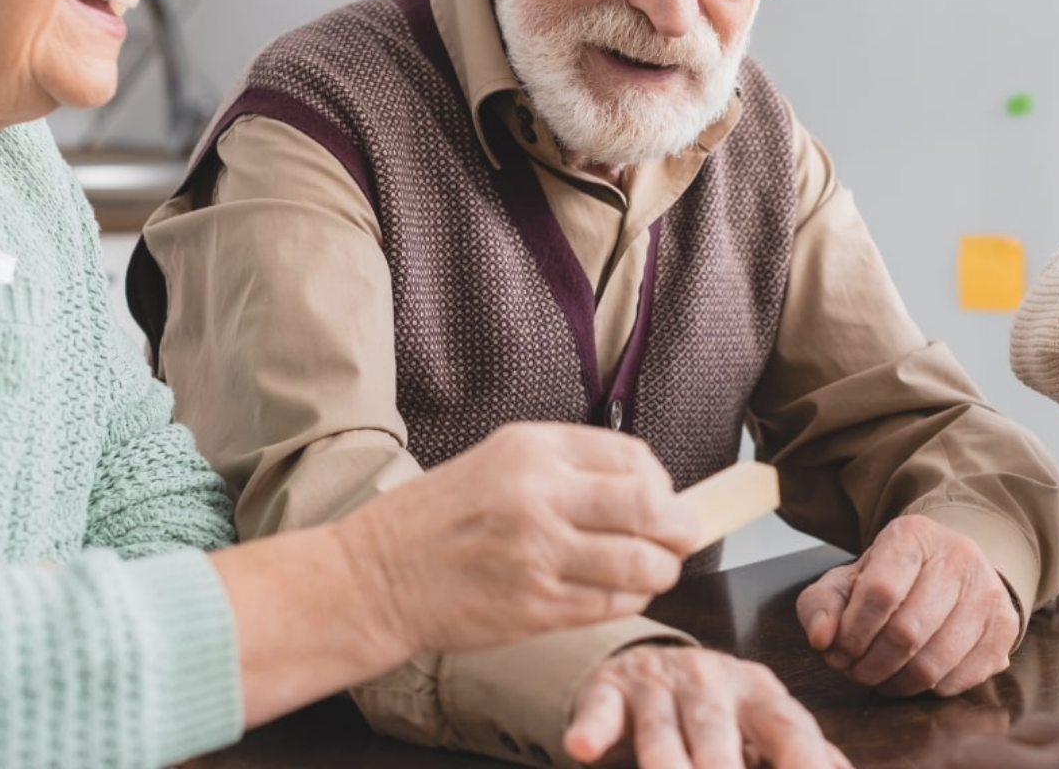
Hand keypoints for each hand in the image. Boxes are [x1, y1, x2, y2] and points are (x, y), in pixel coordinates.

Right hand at [336, 422, 697, 656]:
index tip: (664, 498)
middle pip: (650, 509)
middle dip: (681, 528)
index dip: (663, 483)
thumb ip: (573, 468)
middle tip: (683, 536)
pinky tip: (621, 593)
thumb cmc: (442, 518)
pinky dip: (630, 600)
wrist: (375, 577)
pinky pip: (611, 604)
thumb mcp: (501, 461)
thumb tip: (650, 487)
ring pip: (640, 564)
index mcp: (533, 450)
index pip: (635, 459)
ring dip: (662, 570)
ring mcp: (538, 555)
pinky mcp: (536, 607)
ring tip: (657, 569)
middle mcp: (539, 497)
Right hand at [562, 645, 848, 767]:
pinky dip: (592, 729)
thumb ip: (802, 749)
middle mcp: (712, 680)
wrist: (645, 663)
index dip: (802, 761)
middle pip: (720, 730)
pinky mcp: (608, 689)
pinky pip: (600, 709)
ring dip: (668, 763)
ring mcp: (658, 683)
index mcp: (760, 691)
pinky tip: (583, 749)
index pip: (787, 727)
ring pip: (662, 729)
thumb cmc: (716, 707)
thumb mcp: (762, 721)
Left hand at [796, 515, 1019, 696]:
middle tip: (855, 670)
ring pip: (934, 663)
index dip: (852, 633)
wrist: (952, 567)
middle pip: (906, 633)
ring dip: (896, 683)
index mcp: (914, 535)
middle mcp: (959, 556)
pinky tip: (912, 675)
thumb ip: (821, 605)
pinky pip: (960, 680)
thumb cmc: (893, 577)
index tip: (838, 650)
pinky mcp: (1005, 626)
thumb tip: (821, 638)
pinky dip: (927, 690)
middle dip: (870, 664)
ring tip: (880, 676)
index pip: (880, 592)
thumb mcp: (848, 580)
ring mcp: (988, 591)